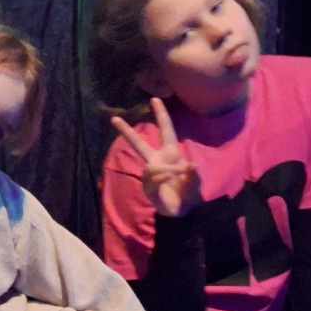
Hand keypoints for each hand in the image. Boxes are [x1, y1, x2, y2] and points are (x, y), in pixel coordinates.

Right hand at [109, 97, 200, 218]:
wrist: (182, 212)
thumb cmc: (189, 193)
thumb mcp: (197, 183)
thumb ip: (195, 174)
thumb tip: (190, 165)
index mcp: (171, 153)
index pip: (166, 130)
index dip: (161, 114)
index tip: (155, 99)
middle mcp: (158, 160)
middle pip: (139, 144)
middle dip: (126, 132)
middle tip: (113, 118)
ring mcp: (151, 173)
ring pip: (152, 166)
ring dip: (168, 171)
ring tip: (177, 177)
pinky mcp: (148, 186)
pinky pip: (153, 178)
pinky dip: (163, 179)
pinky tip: (167, 183)